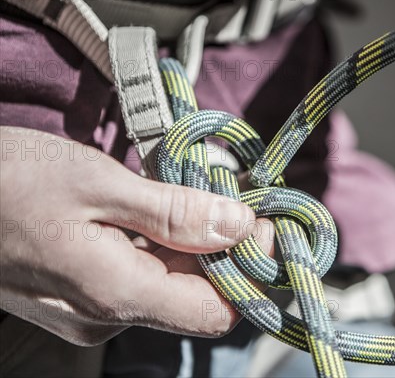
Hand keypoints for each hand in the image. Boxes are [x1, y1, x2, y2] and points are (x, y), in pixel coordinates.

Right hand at [0, 127, 273, 345]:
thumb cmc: (6, 180)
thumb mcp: (97, 182)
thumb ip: (174, 211)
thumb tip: (241, 226)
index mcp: (116, 295)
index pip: (217, 311)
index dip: (252, 270)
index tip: (267, 221)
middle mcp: (107, 315)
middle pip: (198, 296)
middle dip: (229, 248)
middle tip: (239, 195)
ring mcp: (92, 308)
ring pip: (173, 284)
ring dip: (200, 242)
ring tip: (205, 192)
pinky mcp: (83, 291)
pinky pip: (144, 275)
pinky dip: (168, 243)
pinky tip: (168, 207)